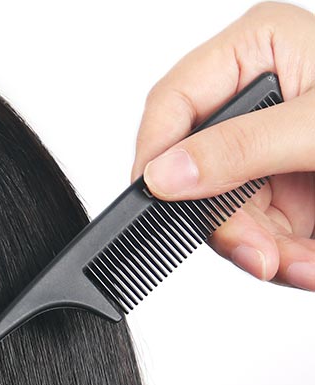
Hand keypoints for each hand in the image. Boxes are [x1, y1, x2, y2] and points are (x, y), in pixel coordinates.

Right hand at [130, 1, 314, 289]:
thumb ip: (240, 149)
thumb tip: (166, 174)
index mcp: (259, 51)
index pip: (172, 103)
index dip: (156, 156)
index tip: (156, 202)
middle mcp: (257, 99)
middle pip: (195, 174)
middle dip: (231, 225)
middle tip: (262, 254)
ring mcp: (268, 150)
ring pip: (223, 216)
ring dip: (261, 250)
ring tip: (304, 262)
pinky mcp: (284, 190)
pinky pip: (253, 234)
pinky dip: (280, 256)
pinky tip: (310, 258)